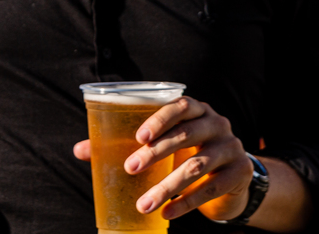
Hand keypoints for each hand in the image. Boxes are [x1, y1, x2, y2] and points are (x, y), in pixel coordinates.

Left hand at [74, 96, 251, 221]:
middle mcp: (216, 123)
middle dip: (155, 154)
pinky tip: (167, 212)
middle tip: (130, 169)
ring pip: (197, 166)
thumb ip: (125, 144)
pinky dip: (186, 203)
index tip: (138, 137)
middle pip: (186, 136)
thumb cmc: (186, 152)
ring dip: (167, 187)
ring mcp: (231, 147)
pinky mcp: (238, 172)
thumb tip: (79, 150)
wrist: (232, 175)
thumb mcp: (163, 144)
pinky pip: (210, 189)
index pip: (180, 106)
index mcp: (196, 109)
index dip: (160, 119)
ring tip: (143, 205)